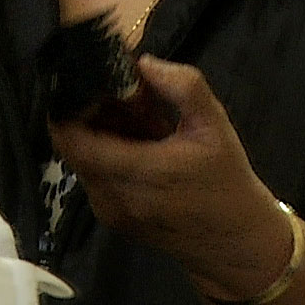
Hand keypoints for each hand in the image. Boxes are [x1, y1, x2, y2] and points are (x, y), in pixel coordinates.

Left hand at [48, 55, 294, 301]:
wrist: (236, 241)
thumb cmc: (226, 179)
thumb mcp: (214, 124)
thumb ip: (183, 86)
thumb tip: (142, 62)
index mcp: (141, 172)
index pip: (75, 141)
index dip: (68, 109)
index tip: (84, 82)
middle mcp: (115, 197)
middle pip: (75, 147)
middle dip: (87, 116)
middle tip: (115, 95)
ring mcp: (110, 212)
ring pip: (82, 162)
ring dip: (97, 135)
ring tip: (131, 118)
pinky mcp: (112, 219)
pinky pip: (94, 178)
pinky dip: (105, 155)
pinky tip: (136, 144)